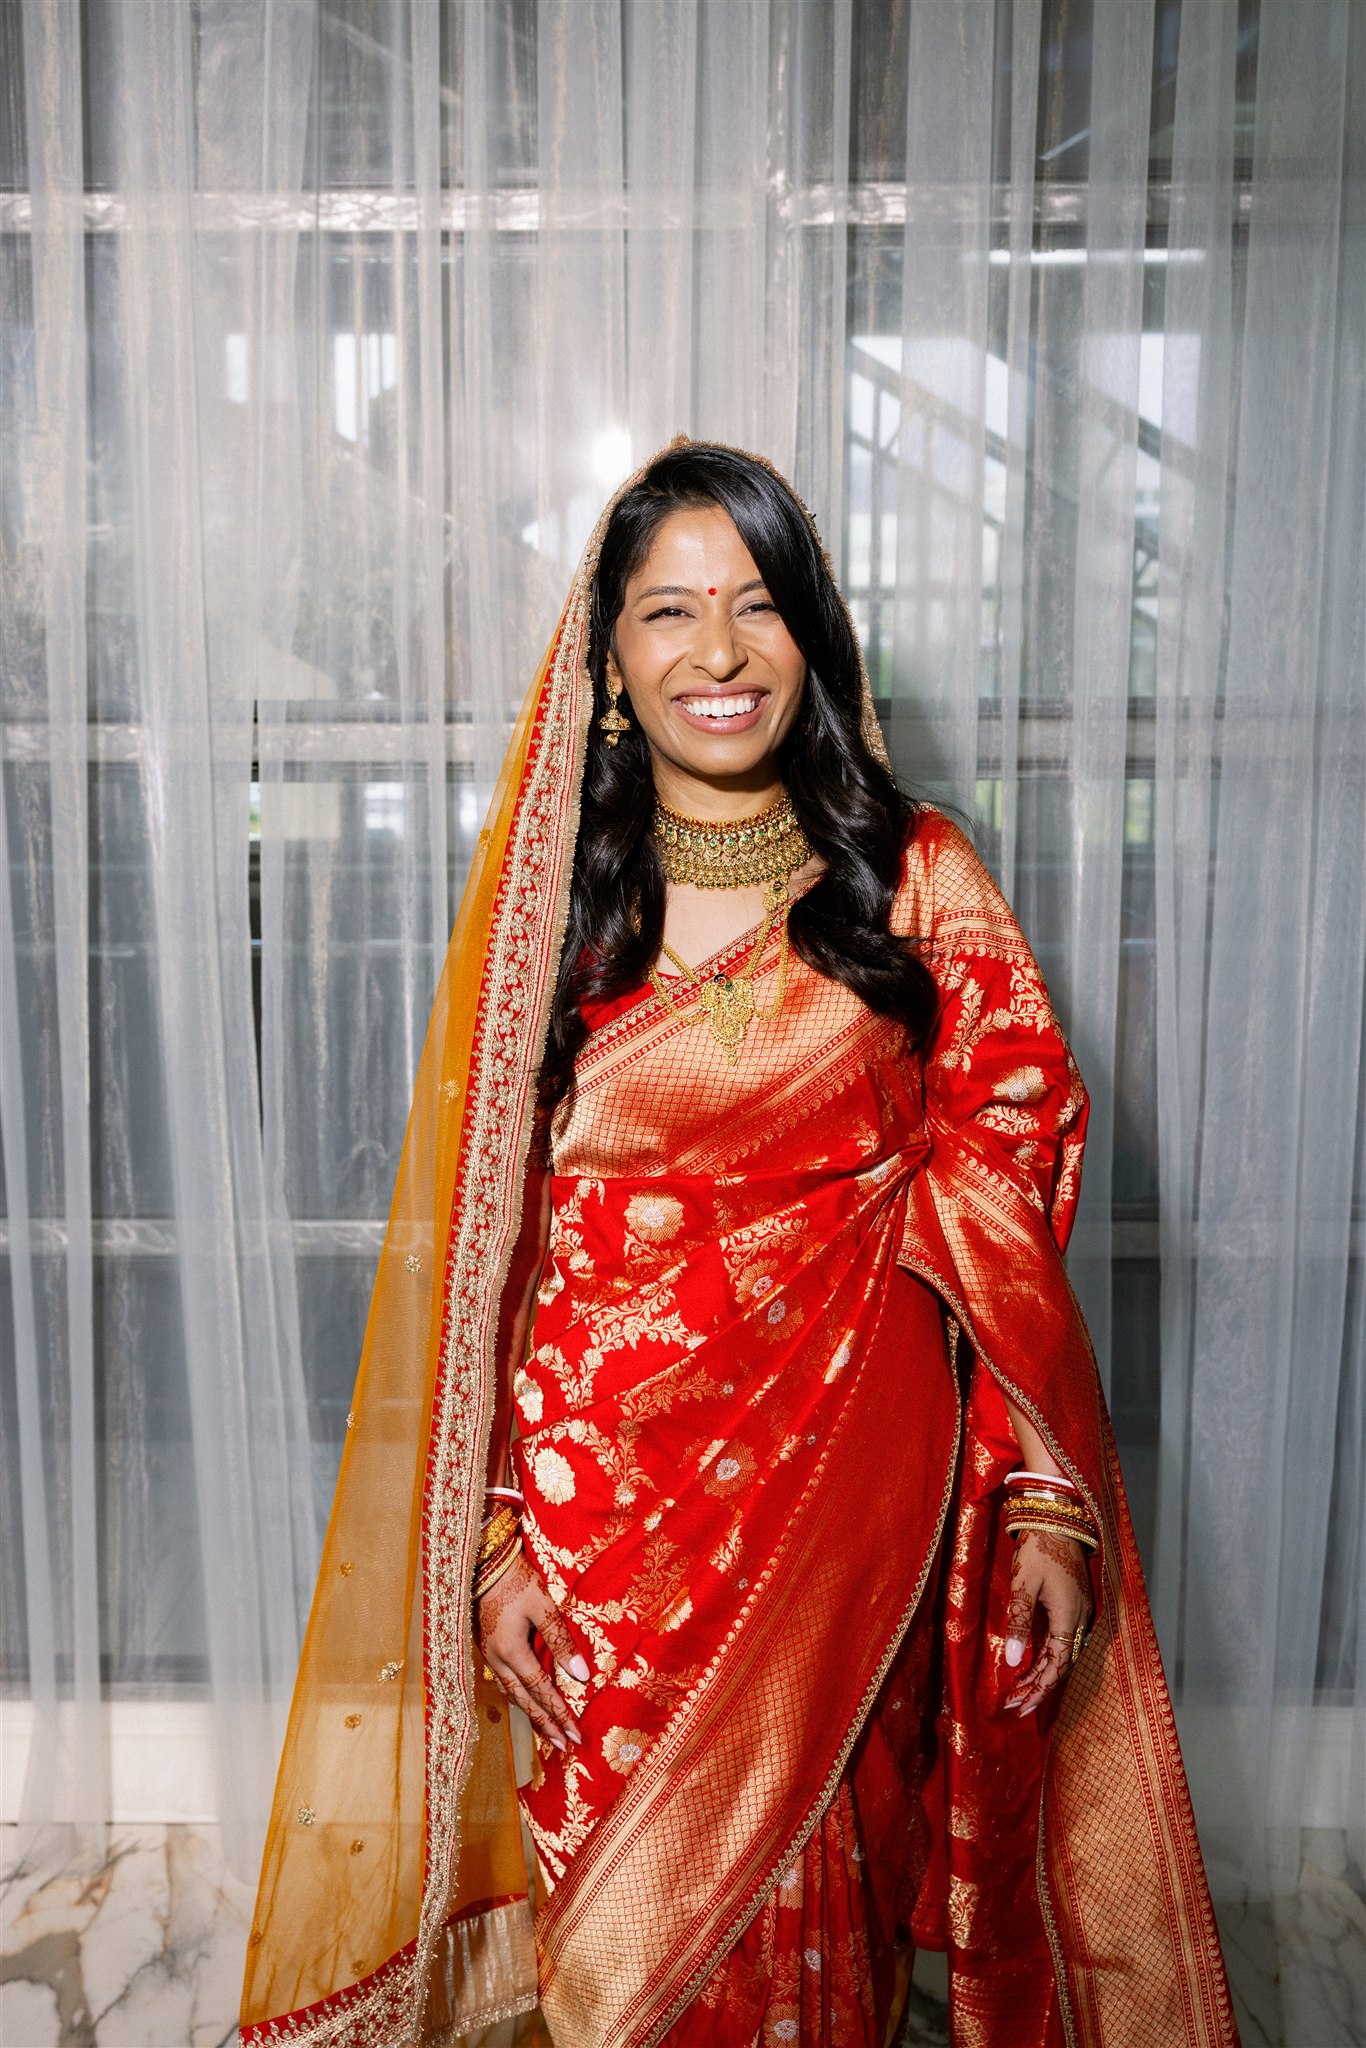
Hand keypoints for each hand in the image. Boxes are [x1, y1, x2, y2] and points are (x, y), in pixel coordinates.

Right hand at [477, 1548, 590, 1751]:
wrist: (482, 1562)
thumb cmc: (515, 1580)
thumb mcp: (543, 1605)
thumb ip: (560, 1640)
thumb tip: (582, 1676)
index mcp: (511, 1651)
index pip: (541, 1691)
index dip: (559, 1714)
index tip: (575, 1735)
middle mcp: (497, 1660)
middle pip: (524, 1701)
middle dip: (545, 1725)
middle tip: (564, 1745)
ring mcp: (489, 1655)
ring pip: (512, 1694)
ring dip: (531, 1715)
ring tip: (547, 1732)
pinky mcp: (487, 1648)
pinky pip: (504, 1683)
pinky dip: (518, 1698)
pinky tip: (525, 1701)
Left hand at [1002, 1529, 1092, 1716]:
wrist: (1057, 1518)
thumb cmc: (1038, 1548)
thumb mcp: (1023, 1584)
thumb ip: (1020, 1622)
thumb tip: (1014, 1661)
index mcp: (1069, 1617)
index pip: (1056, 1666)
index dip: (1038, 1689)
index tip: (1019, 1707)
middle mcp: (1080, 1619)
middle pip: (1062, 1665)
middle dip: (1039, 1688)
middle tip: (1016, 1707)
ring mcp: (1080, 1612)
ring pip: (1064, 1653)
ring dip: (1043, 1674)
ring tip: (1021, 1692)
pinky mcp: (1075, 1604)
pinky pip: (1063, 1640)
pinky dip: (1049, 1656)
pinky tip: (1034, 1664)